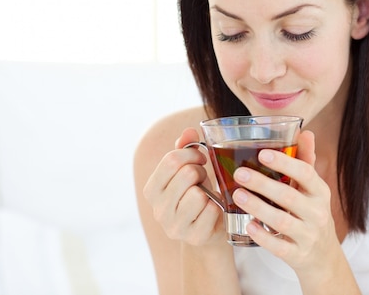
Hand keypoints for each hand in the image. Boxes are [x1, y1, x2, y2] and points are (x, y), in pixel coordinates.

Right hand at [142, 127, 224, 246]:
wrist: (207, 229)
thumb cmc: (197, 192)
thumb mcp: (187, 169)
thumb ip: (185, 148)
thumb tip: (189, 132)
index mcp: (151, 190)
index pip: (171, 160)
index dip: (191, 154)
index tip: (200, 158)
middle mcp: (158, 210)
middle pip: (187, 174)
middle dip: (201, 171)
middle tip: (203, 178)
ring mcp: (174, 226)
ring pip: (198, 194)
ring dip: (209, 190)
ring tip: (207, 194)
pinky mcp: (194, 237)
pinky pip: (211, 210)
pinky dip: (217, 206)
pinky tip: (213, 210)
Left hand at [231, 131, 340, 273]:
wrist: (323, 256)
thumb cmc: (311, 213)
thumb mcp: (313, 190)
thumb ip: (306, 162)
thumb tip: (305, 132)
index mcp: (320, 192)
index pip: (306, 173)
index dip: (285, 163)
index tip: (263, 154)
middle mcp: (317, 212)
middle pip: (289, 196)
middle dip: (263, 184)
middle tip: (240, 173)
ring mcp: (308, 235)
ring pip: (282, 220)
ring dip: (258, 207)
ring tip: (237, 195)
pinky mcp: (298, 255)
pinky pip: (279, 246)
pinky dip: (263, 236)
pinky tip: (248, 225)